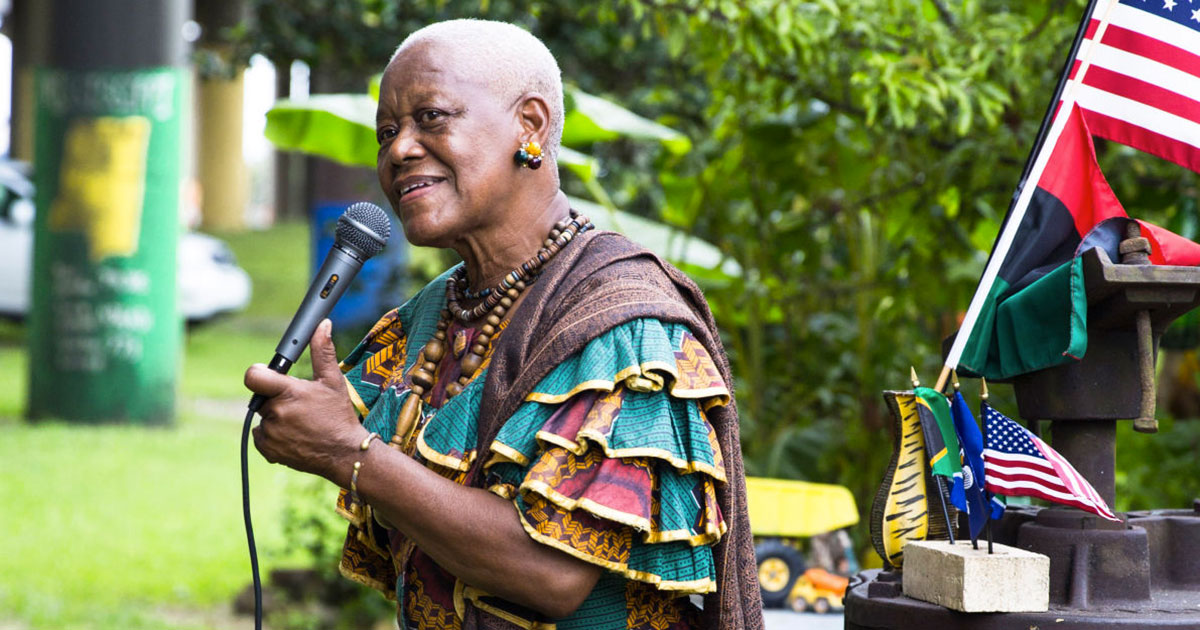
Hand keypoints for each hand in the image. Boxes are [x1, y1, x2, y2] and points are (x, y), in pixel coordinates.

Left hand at [244, 319, 365, 482]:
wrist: (344, 453)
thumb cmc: (339, 415)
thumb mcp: (333, 381)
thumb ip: (323, 351)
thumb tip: (323, 325)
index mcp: (288, 393)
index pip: (253, 376)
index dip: (259, 373)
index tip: (268, 375)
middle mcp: (275, 414)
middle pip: (263, 397)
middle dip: (277, 397)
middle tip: (299, 404)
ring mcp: (270, 434)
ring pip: (263, 416)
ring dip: (276, 416)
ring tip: (300, 422)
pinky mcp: (268, 450)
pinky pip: (262, 435)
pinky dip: (273, 434)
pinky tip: (294, 434)